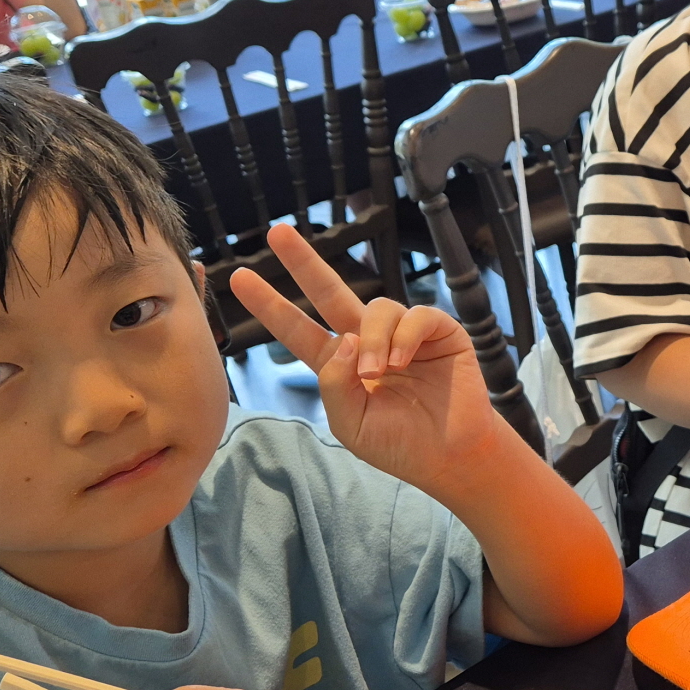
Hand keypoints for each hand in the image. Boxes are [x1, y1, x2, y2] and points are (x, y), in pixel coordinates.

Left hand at [229, 223, 511, 486]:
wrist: (449, 456)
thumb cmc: (398, 444)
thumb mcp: (350, 424)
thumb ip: (335, 385)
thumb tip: (343, 339)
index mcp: (340, 364)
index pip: (298, 328)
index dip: (270, 305)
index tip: (240, 278)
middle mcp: (368, 341)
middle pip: (329, 291)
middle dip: (304, 262)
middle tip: (279, 232)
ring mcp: (403, 334)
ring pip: (378, 308)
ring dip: (373, 339)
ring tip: (379, 372)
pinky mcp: (439, 332)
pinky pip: (416, 316)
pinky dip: (404, 336)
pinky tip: (401, 361)